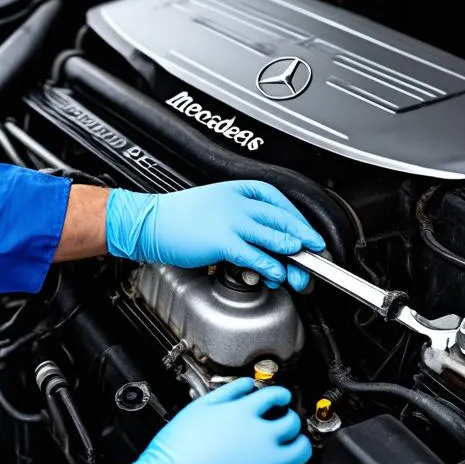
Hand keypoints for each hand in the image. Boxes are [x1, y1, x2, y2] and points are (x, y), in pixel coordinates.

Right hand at [104, 180, 324, 289]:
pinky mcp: (221, 240)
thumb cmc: (177, 217)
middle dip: (304, 238)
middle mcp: (236, 202)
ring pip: (273, 235)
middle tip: (316, 252)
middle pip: (282, 218)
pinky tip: (276, 273)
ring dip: (293, 253)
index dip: (298, 219)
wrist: (148, 222)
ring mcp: (230, 220)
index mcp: (236, 190)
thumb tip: (263, 241)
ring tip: (302, 266)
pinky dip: (270, 265)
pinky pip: (254, 254)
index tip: (308, 234)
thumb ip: (240, 221)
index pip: (278, 201)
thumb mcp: (214, 207)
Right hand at [112, 379, 311, 463]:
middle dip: (289, 417)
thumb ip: (228, 392)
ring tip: (288, 443)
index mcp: (245, 413)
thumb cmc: (179, 450)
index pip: (277, 396)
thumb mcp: (199, 407)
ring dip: (297, 443)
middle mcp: (262, 437)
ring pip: (300, 451)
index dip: (281, 394)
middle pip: (293, 422)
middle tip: (282, 418)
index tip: (280, 398)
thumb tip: (245, 386)